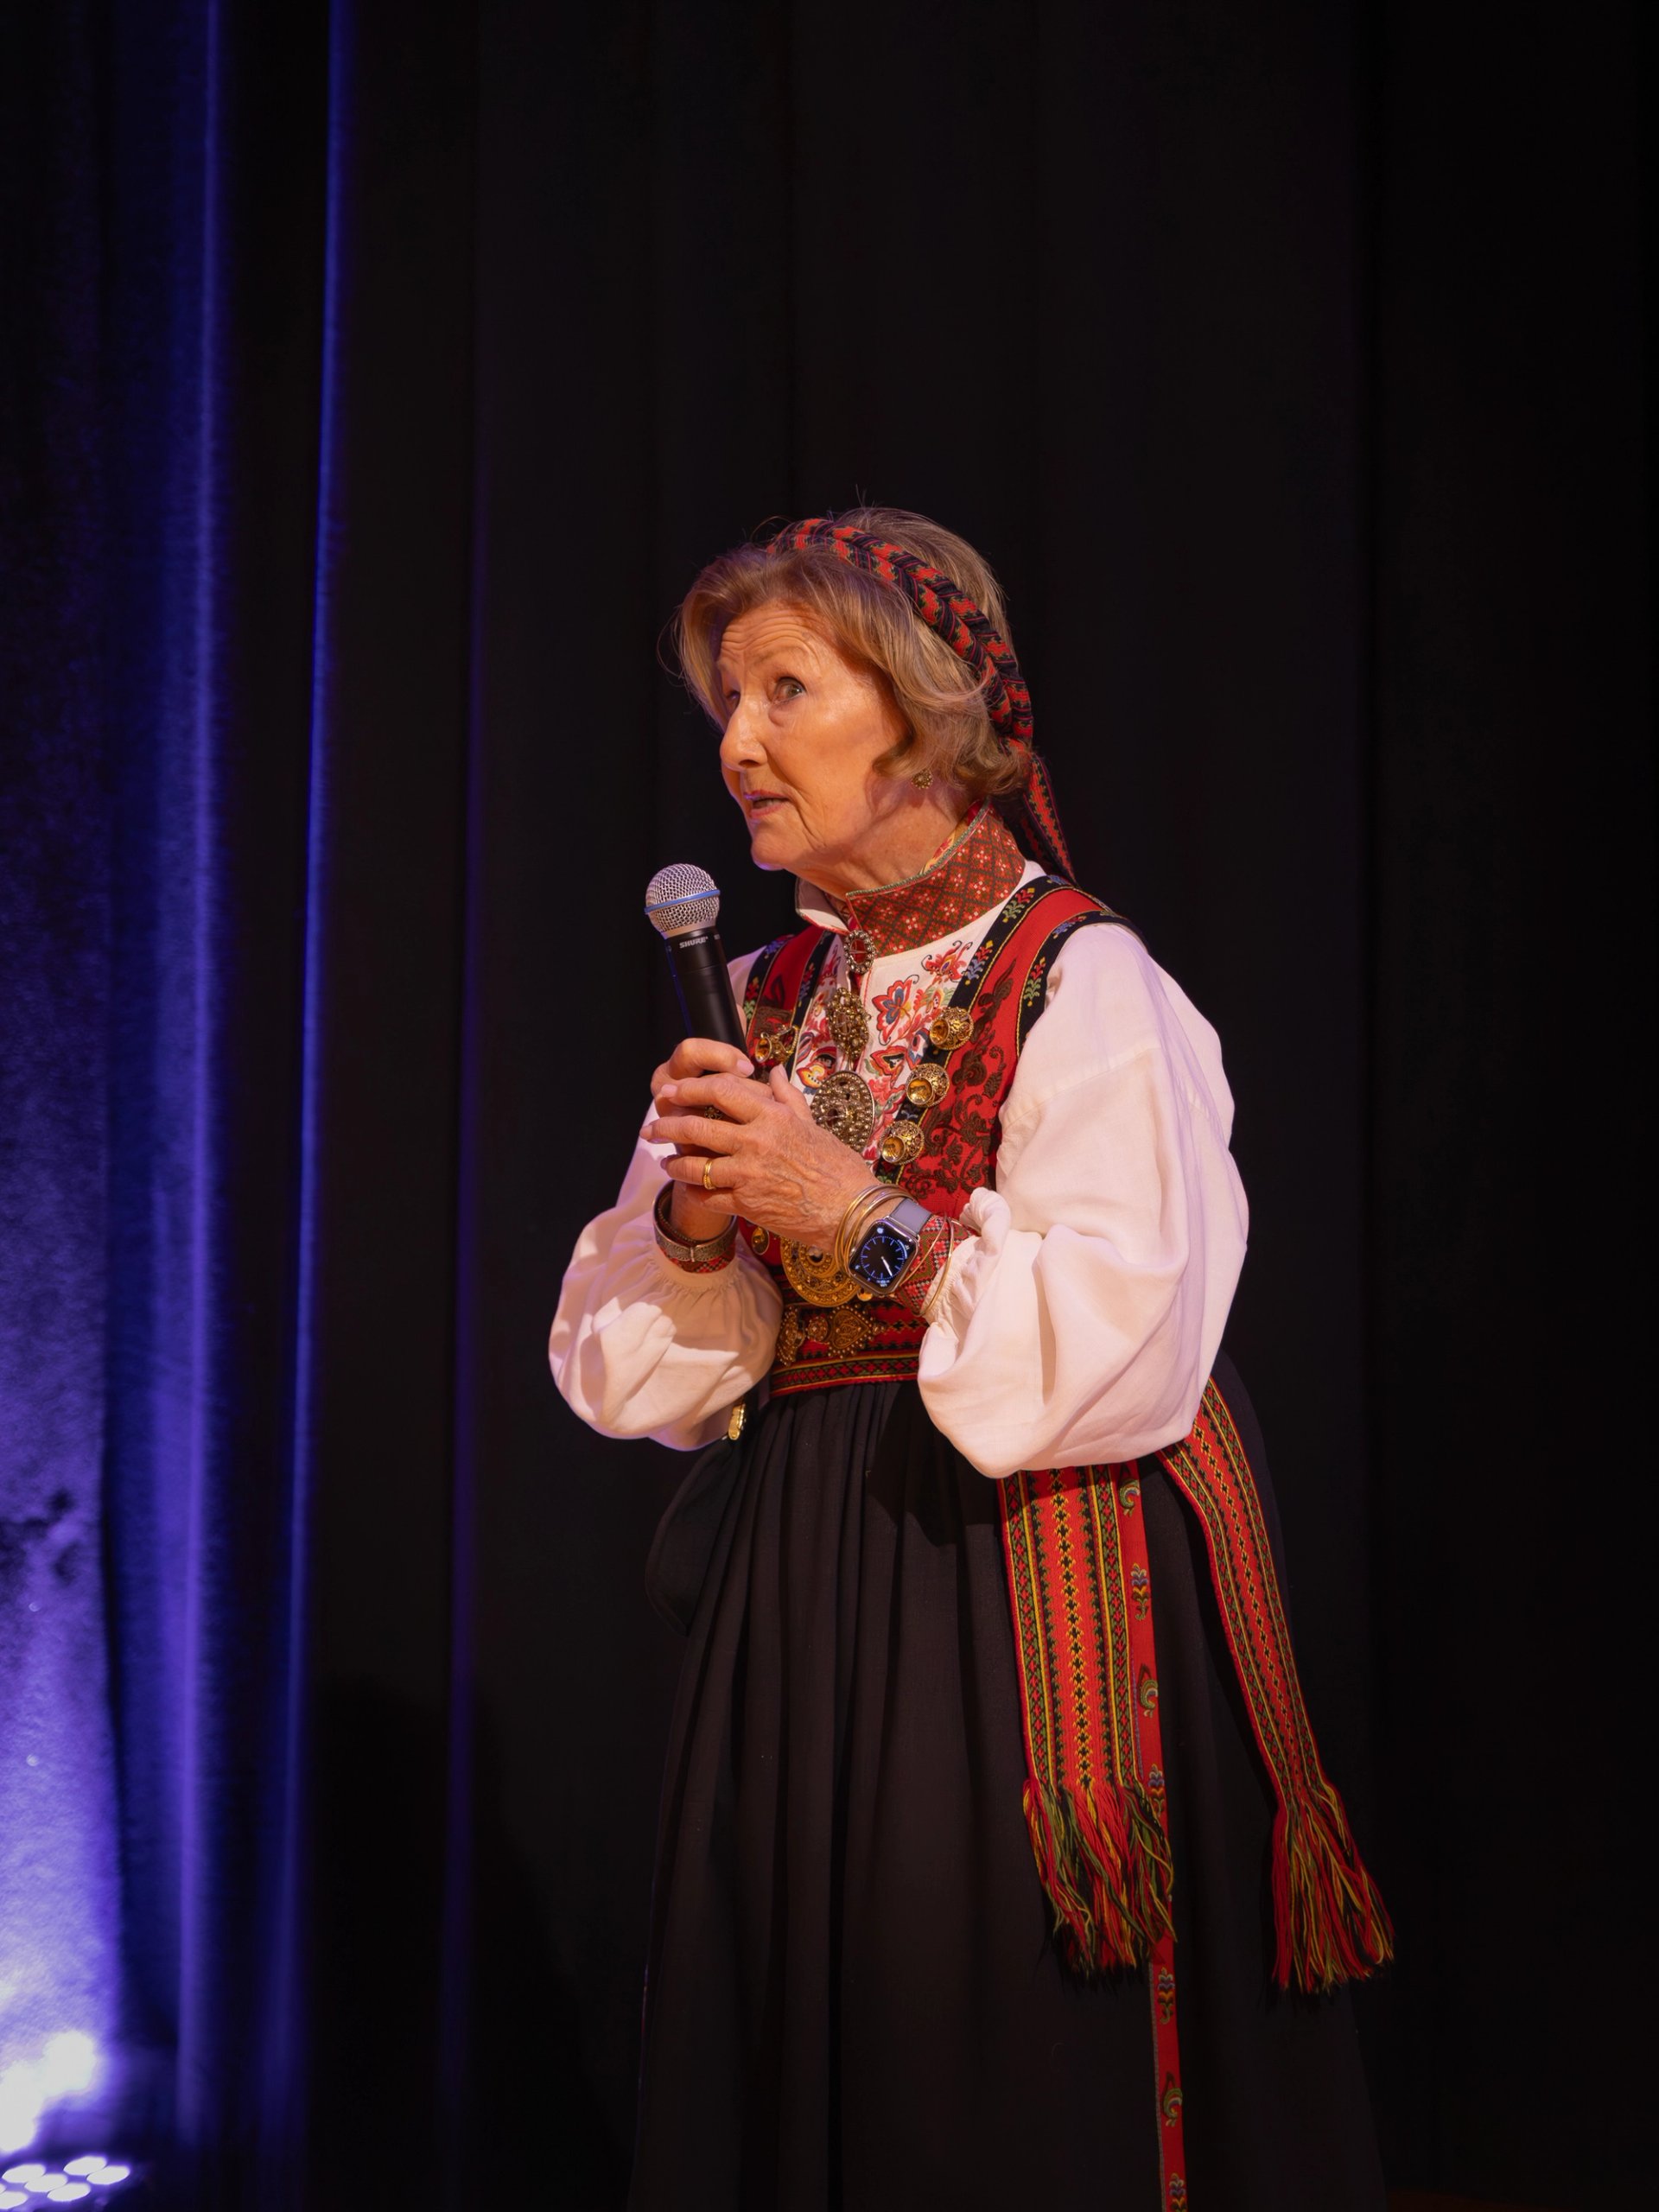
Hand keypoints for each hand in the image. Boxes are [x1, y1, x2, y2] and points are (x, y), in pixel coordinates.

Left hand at [648, 1065, 874, 1249]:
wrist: (850, 1211)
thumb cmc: (836, 1166)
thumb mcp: (812, 1124)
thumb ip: (786, 1096)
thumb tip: (772, 1071)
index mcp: (772, 1117)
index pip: (721, 1091)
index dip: (691, 1089)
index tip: (673, 1091)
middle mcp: (756, 1142)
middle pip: (697, 1127)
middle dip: (668, 1126)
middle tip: (651, 1127)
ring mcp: (748, 1175)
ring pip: (695, 1166)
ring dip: (675, 1164)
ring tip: (666, 1162)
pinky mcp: (746, 1205)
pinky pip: (707, 1197)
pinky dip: (694, 1193)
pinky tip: (690, 1190)